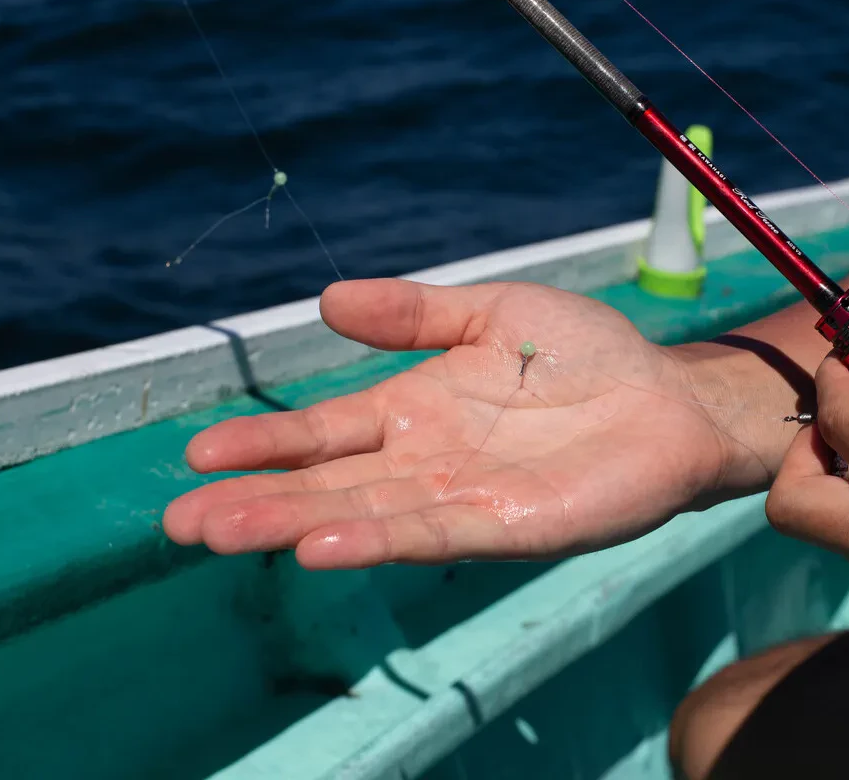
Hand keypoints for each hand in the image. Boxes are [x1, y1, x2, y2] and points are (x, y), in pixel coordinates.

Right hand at [164, 279, 776, 569]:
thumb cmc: (586, 354)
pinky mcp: (510, 524)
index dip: (265, 442)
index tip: (199, 450)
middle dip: (255, 499)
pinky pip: (433, 532)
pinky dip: (376, 538)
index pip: (325, 431)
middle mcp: (427, 461)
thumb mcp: (493, 311)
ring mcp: (464, 497)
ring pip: (364, 514)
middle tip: (180, 521)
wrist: (668, 396)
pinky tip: (321, 546)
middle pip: (328, 484)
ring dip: (293, 524)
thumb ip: (415, 312)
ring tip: (224, 532)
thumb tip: (325, 302)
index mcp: (415, 408)